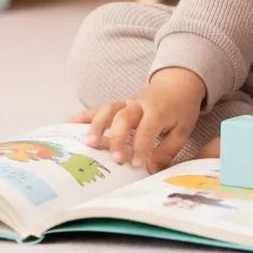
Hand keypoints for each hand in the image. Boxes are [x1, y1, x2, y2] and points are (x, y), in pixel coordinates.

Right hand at [67, 66, 206, 173]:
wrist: (177, 83)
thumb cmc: (180, 109)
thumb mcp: (182, 130)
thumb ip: (166, 150)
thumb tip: (150, 170)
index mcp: (158, 110)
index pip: (147, 128)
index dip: (141, 146)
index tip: (136, 164)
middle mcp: (139, 104)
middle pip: (124, 118)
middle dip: (118, 138)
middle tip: (116, 158)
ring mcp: (126, 102)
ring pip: (109, 110)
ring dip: (97, 125)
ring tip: (88, 143)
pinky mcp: (118, 104)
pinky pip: (100, 108)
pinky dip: (85, 115)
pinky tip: (70, 123)